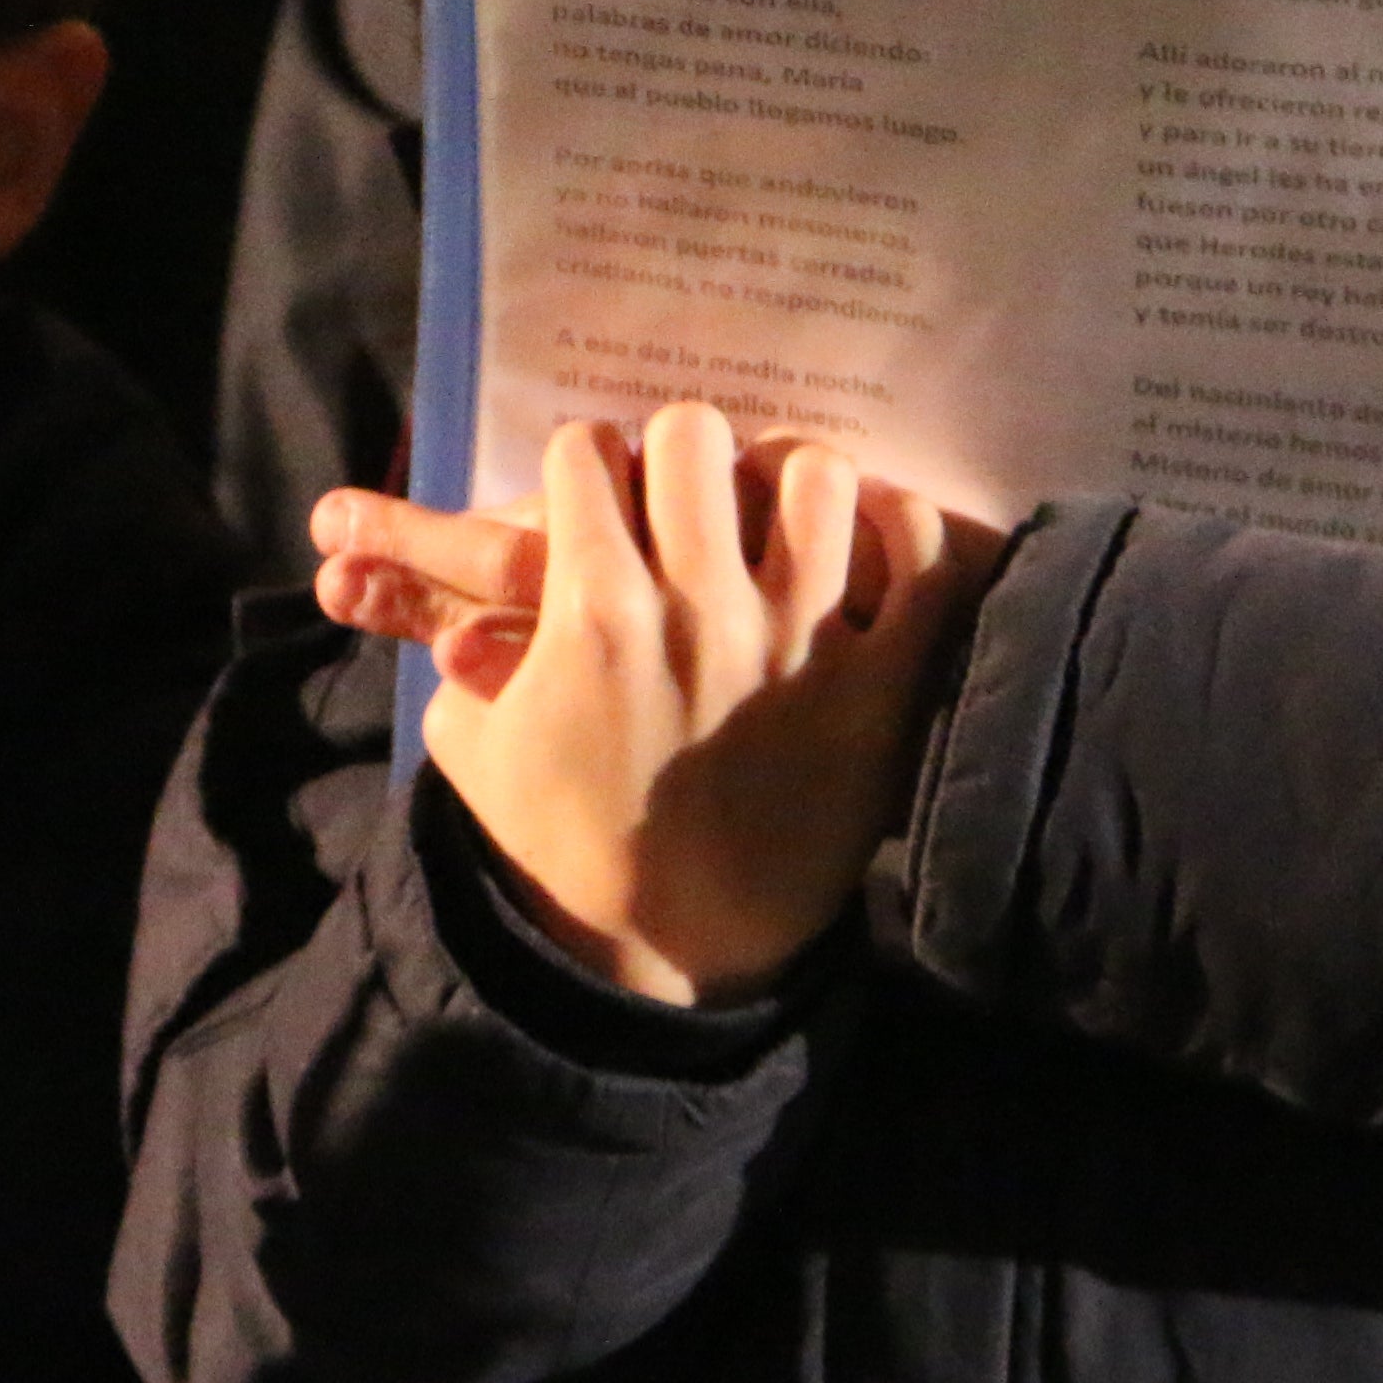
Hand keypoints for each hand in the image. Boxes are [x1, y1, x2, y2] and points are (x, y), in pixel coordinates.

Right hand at [325, 405, 994, 1007]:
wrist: (675, 948)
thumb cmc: (567, 846)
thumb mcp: (475, 748)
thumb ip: (463, 656)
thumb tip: (462, 601)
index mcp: (594, 610)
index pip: (585, 451)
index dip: (582, 466)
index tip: (592, 500)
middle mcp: (700, 606)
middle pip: (691, 434)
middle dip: (673, 455)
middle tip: (678, 501)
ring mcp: (800, 640)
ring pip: (814, 477)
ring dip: (785, 485)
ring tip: (773, 520)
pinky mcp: (880, 686)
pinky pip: (920, 561)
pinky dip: (899, 532)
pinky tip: (865, 542)